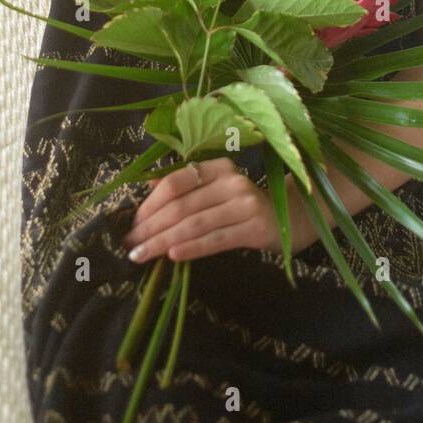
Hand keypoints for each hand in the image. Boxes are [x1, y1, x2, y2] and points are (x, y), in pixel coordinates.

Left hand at [121, 156, 284, 262]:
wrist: (292, 218)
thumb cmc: (246, 205)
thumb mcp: (217, 190)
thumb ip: (186, 185)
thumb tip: (147, 185)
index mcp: (218, 167)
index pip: (175, 182)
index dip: (150, 203)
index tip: (131, 223)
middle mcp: (231, 181)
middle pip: (181, 205)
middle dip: (150, 227)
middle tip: (129, 244)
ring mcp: (245, 204)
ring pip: (194, 224)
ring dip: (162, 241)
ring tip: (141, 255)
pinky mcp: (254, 228)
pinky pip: (215, 239)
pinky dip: (191, 248)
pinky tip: (171, 256)